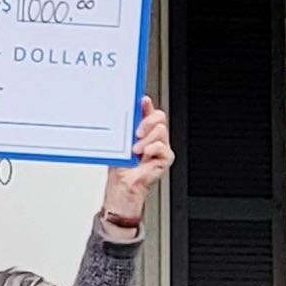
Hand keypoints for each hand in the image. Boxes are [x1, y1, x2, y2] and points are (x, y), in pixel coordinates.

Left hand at [100, 96, 171, 227]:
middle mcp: (153, 136)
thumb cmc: (122, 167)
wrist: (124, 185)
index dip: (146, 104)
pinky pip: (162, 147)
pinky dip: (152, 149)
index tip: (142, 100)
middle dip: (148, 121)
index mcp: (142, 129)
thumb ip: (126, 128)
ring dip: (146, 139)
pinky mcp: (166, 157)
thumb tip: (126, 113)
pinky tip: (144, 155)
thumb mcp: (120, 142)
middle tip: (136, 132)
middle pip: (159, 117)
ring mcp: (161, 146)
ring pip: (161, 130)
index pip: (148, 111)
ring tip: (136, 150)